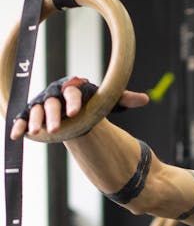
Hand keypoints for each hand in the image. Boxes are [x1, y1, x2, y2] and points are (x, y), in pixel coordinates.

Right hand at [10, 76, 149, 139]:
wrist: (71, 105)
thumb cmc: (89, 103)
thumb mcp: (105, 101)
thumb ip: (121, 99)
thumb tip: (145, 99)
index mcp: (73, 89)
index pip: (74, 94)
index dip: (74, 102)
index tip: (75, 113)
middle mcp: (56, 94)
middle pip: (53, 104)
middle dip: (53, 116)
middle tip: (55, 130)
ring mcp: (43, 103)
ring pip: (38, 110)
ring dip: (36, 121)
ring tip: (37, 133)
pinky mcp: (33, 113)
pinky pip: (25, 118)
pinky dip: (20, 125)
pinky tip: (16, 136)